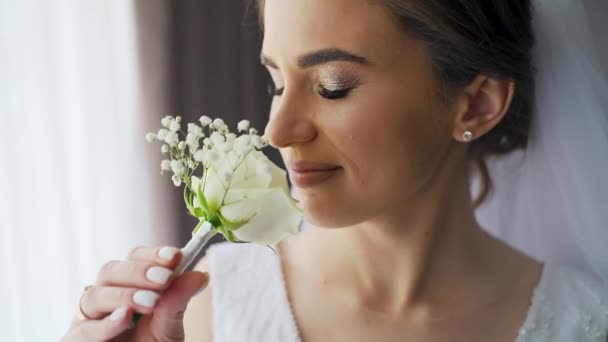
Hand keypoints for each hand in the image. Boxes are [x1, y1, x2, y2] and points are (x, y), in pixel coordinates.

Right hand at [61, 246, 208, 341]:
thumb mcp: (169, 327)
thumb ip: (178, 302)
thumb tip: (200, 275)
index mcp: (128, 286)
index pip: (134, 258)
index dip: (153, 254)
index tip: (175, 256)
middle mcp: (105, 297)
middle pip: (110, 270)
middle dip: (138, 271)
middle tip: (164, 279)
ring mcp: (88, 318)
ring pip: (95, 295)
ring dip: (124, 295)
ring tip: (150, 302)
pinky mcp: (76, 340)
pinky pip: (84, 329)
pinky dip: (106, 323)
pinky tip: (124, 318)